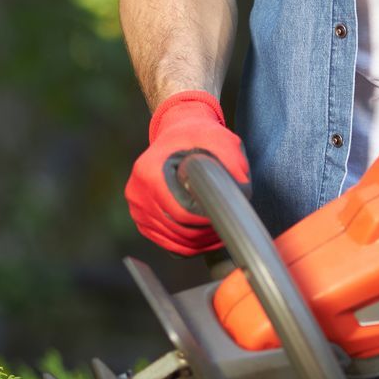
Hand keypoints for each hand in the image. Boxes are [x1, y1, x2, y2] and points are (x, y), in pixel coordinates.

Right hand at [125, 90, 250, 254]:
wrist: (178, 133)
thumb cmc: (199, 136)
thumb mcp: (222, 142)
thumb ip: (233, 167)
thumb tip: (242, 196)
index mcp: (150, 172)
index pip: (182, 213)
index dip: (208, 221)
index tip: (226, 218)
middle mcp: (137, 192)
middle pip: (178, 231)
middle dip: (206, 235)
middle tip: (228, 229)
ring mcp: (136, 207)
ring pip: (174, 241)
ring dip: (199, 243)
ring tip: (220, 233)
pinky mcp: (141, 218)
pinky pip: (167, 242)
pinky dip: (188, 245)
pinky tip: (205, 236)